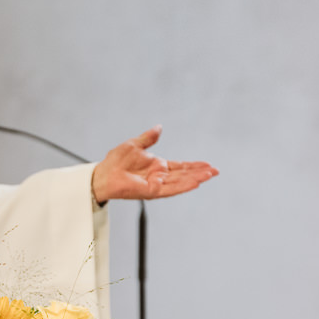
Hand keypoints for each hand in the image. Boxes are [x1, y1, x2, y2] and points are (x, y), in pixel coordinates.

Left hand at [90, 126, 216, 202]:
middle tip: (215, 171)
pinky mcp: (152, 191)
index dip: (194, 166)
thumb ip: (149, 138)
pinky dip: (183, 185)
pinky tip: (195, 182)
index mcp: (157, 166)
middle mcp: (159, 177)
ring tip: (209, 175)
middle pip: (184, 175)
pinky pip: (170, 188)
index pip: (181, 166)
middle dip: (200, 173)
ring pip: (180, 182)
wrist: (103, 174)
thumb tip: (159, 127)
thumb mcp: (135, 145)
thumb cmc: (115, 161)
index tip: (208, 164)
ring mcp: (157, 184)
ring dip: (195, 178)